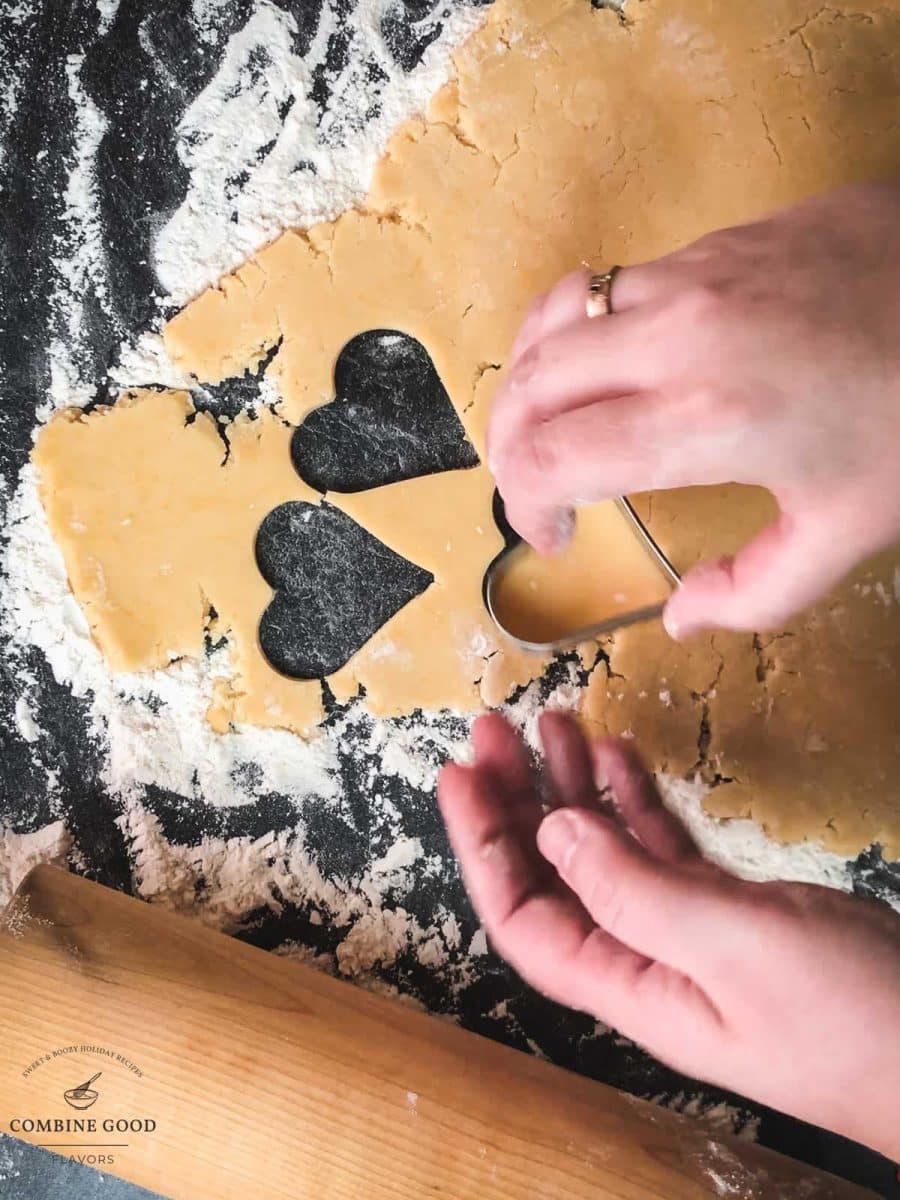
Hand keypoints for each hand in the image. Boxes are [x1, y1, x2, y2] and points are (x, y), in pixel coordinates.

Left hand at [438, 712, 899, 1159]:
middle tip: (494, 730)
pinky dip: (633, 801)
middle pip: (552, 876)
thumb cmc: (850, 1022)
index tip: (460, 776)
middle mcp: (641, 961)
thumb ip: (636, 891)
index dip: (481, 847)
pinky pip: (658, 849)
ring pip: (602, 852)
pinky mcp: (727, 914)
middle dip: (516, 801)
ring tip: (553, 725)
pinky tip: (617, 759)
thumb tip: (553, 834)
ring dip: (571, 789)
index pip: (523, 916)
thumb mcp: (733, 948)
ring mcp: (684, 935)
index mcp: (627, 985)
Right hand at [488, 182, 899, 636]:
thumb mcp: (851, 529)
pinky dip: (579, 336)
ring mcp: (691, 275)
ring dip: (533, 383)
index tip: (555, 536)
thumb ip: (754, 591)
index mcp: (703, 419)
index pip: (547, 456)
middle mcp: (676, 336)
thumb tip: (681, 618)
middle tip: (535, 489)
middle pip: (527, 385)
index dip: (526, 506)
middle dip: (506, 447)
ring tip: (555, 425)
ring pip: (553, 322)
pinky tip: (615, 368)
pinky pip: (606, 287)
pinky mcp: (714, 240)